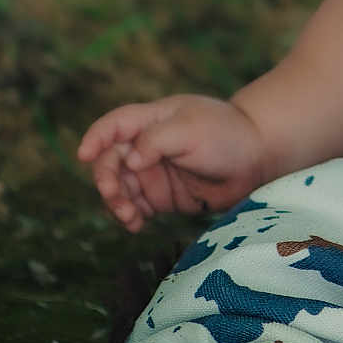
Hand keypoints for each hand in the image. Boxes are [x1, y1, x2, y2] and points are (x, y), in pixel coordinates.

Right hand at [78, 94, 268, 232]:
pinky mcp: (164, 194)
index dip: (96, 138)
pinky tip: (137, 224)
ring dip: (117, 202)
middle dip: (107, 179)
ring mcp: (155, 170)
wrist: (258, 159)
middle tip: (119, 197)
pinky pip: (136, 206)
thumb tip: (129, 162)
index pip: (114, 125)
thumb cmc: (227, 135)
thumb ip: (155, 141)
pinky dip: (130, 216)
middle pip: (110, 160)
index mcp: (154, 119)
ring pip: (120, 187)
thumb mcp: (190, 129)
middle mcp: (149, 145)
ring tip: (131, 217)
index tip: (84, 155)